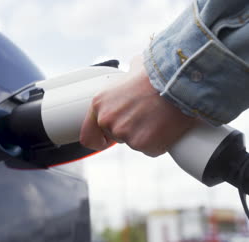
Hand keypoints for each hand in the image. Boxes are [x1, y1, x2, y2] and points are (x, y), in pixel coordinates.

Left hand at [79, 55, 196, 156]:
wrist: (178, 81)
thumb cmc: (158, 74)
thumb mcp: (133, 69)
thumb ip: (125, 78)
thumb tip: (133, 69)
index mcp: (99, 103)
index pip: (88, 136)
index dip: (100, 139)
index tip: (109, 139)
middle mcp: (107, 120)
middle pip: (116, 137)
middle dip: (130, 130)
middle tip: (146, 116)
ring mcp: (123, 133)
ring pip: (134, 142)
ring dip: (145, 134)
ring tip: (157, 116)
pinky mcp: (141, 144)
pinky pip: (150, 149)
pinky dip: (159, 141)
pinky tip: (165, 125)